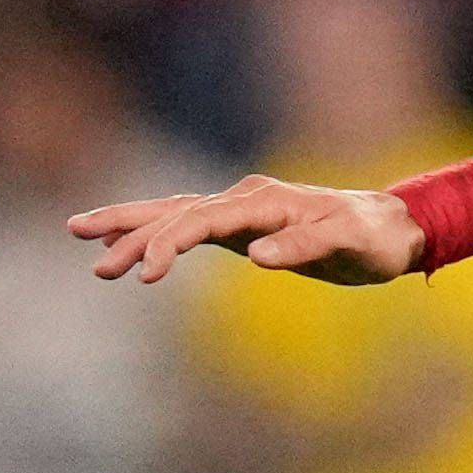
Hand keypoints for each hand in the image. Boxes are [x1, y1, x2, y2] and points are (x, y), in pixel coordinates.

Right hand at [71, 173, 426, 285]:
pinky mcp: (244, 226)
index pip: (202, 220)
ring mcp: (241, 210)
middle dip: (129, 225)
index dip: (169, 243)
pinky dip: (158, 232)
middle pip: (174, 209)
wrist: (393, 229)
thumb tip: (257, 256)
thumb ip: (304, 247)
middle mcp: (245, 199)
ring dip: (134, 228)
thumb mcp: (348, 245)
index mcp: (264, 202)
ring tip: (87, 242)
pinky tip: (127, 244)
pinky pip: (190, 225)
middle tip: (79, 239)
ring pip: (176, 214)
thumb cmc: (373, 238)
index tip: (145, 272)